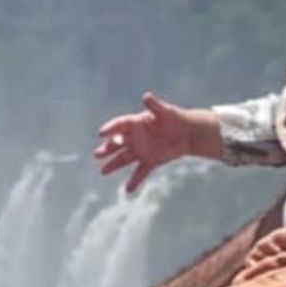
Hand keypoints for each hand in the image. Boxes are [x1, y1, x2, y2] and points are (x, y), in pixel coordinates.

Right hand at [95, 92, 214, 192]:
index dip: (110, 129)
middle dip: (108, 149)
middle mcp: (135, 137)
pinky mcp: (150, 161)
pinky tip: (128, 190)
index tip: (101, 133)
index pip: (120, 125)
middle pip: (117, 144)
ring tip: (102, 172)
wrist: (188, 132)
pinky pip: (140, 172)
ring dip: (113, 165)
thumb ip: (155, 106)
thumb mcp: (165, 111)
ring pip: (124, 159)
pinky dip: (135, 181)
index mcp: (136, 123)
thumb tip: (146, 96)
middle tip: (97, 155)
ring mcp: (141, 150)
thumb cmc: (175, 118)